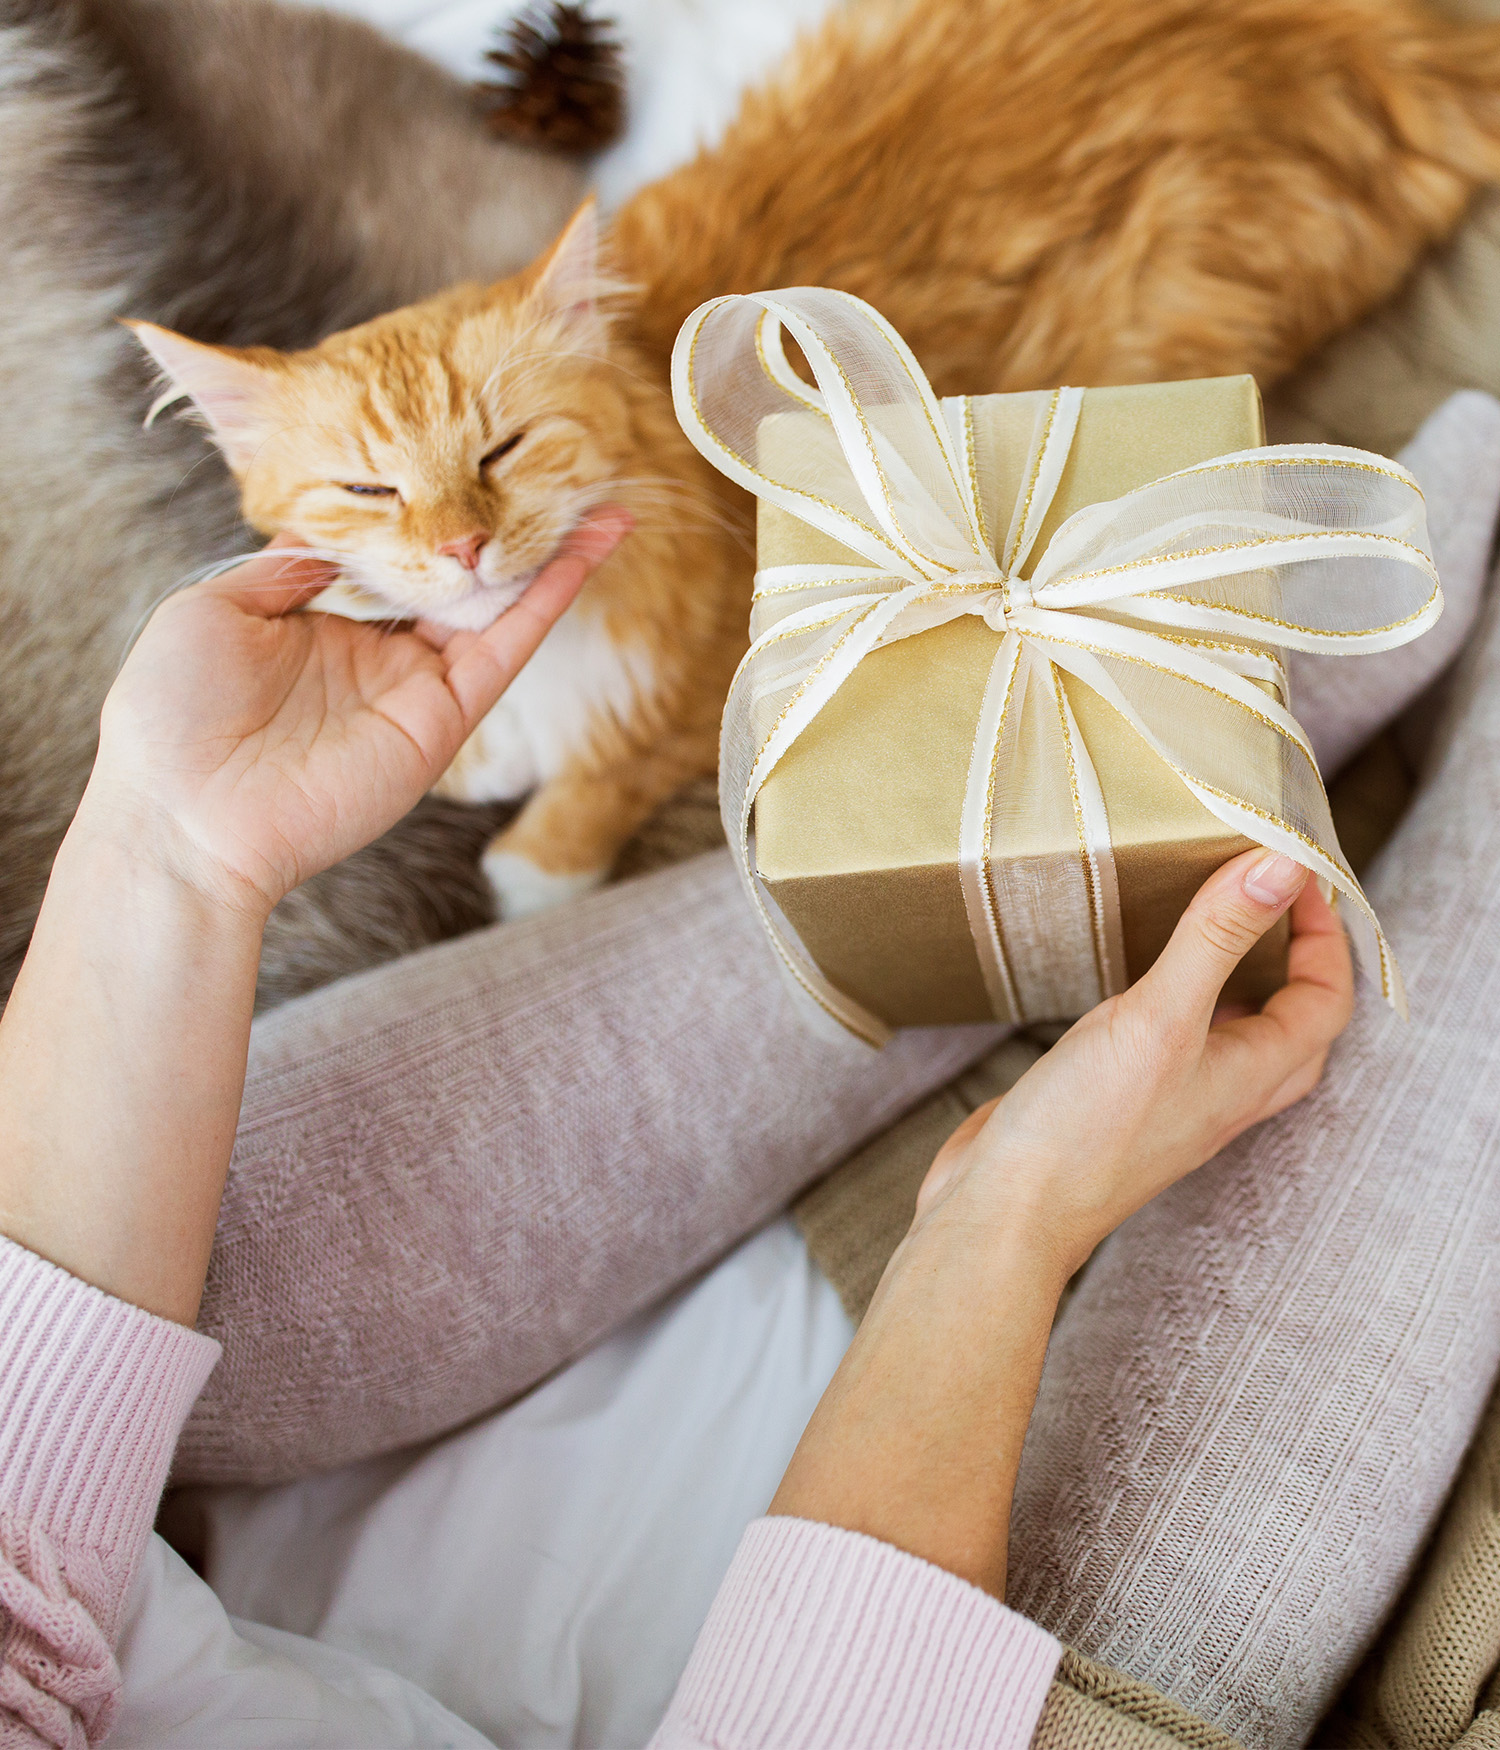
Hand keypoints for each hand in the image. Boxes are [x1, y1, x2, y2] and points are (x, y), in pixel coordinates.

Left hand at [86, 507, 632, 917]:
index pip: (395, 556)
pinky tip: (589, 546)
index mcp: (321, 624)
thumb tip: (331, 521)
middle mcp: (377, 653)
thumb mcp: (214, 609)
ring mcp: (416, 685)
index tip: (468, 456)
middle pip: (458, 576)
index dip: (432, 512)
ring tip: (602, 500)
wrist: (183, 812)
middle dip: (505, 528)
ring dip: (551, 553)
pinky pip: (509, 645)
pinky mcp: (443, 716)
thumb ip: (283, 566)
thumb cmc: (172, 715)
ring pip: (498, 605)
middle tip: (558, 467)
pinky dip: (551, 595)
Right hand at [915, 848, 1352, 1279]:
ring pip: (1232, 1032)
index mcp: (1250, 1076)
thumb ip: (1217, 937)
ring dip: (1239, 978)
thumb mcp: (1160, 1017)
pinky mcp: (1120, 1098)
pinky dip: (1175, 997)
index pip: (1325, 1001)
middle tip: (1270, 896)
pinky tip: (1137, 976)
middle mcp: (1221, 1091)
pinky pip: (1172, 1039)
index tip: (1295, 876)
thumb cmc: (1086, 1131)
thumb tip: (1282, 866)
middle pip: (1292, 1022)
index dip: (1326, 937)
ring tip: (1215, 920)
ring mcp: (1171, 1098)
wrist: (1004, 1211)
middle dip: (1296, 958)